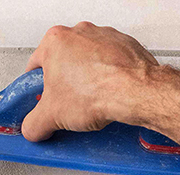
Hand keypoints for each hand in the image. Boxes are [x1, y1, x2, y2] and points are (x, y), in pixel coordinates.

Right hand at [21, 22, 179, 174]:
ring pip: (95, 71)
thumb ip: (37, 124)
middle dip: (65, 93)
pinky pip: (117, 76)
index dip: (32, 92)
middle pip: (67, 69)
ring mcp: (114, 43)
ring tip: (93, 120)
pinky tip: (115, 113)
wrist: (149, 94)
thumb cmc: (105, 92)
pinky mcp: (136, 56)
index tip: (31, 107)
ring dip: (91, 94)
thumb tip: (32, 133)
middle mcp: (87, 36)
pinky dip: (114, 93)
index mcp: (59, 42)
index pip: (35, 68)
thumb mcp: (56, 115)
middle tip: (64, 117)